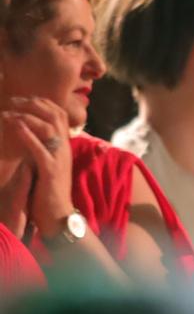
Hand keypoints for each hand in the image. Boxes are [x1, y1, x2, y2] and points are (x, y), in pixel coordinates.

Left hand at [3, 97, 78, 235]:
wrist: (58, 215)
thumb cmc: (49, 192)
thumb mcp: (46, 165)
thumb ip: (41, 149)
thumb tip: (29, 136)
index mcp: (64, 145)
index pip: (58, 114)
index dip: (42, 102)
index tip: (24, 99)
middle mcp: (64, 147)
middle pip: (54, 114)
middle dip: (33, 104)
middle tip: (13, 100)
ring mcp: (59, 157)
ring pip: (48, 126)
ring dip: (27, 115)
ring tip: (9, 111)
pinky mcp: (50, 169)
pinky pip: (39, 147)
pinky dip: (27, 134)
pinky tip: (15, 125)